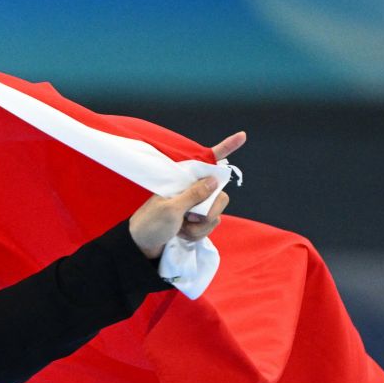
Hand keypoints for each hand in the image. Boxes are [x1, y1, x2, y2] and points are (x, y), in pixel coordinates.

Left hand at [128, 131, 244, 257]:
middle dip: (210, 212)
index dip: (225, 148)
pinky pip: (208, 227)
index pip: (206, 162)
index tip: (242, 135)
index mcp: (183, 182)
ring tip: (181, 229)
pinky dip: (197, 234)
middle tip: (190, 218)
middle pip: (219, 196)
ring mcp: (194, 207)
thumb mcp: (171, 209)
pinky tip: (182, 235)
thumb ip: (194, 195)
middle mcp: (191, 191)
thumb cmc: (151, 224)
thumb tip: (214, 179)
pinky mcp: (194, 222)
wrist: (141, 247)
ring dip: (199, 227)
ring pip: (215, 215)